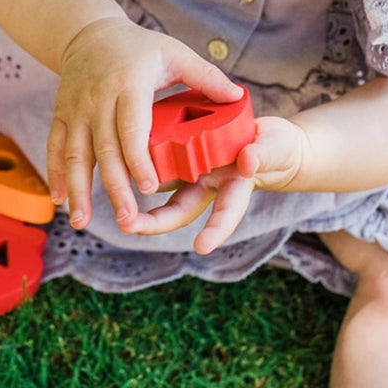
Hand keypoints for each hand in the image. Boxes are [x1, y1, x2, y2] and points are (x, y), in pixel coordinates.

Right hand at [47, 17, 243, 233]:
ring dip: (79, 190)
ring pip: (75, 154)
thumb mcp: (174, 53)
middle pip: (105, 150)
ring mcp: (76, 109)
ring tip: (81, 222)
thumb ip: (206, 76)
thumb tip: (238, 97)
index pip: (132, 128)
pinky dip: (56, 174)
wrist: (89, 32)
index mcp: (129, 85)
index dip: (139, 159)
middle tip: (127, 220)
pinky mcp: (62, 114)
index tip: (148, 188)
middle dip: (114, 187)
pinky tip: (61, 200)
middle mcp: (98, 99)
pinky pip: (55, 147)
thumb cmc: (139, 46)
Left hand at [128, 114, 310, 250]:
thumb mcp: (274, 148)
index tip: (203, 246)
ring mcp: (191, 173)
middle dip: (154, 222)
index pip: (226, 211)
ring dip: (136, 197)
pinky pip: (156, 160)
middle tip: (130, 226)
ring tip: (113, 204)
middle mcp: (207, 185)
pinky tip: (114, 161)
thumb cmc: (273, 148)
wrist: (263, 140)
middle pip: (179, 211)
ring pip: (161, 188)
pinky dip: (137, 164)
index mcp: (233, 187)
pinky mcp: (179, 153)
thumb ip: (264, 154)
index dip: (216, 229)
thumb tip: (248, 162)